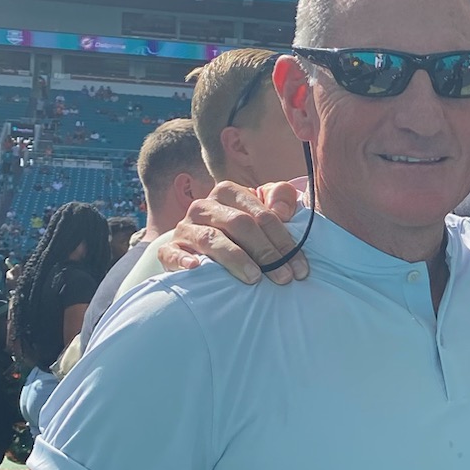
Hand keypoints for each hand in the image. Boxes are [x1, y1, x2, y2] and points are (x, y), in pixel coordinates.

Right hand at [159, 179, 307, 285]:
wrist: (200, 248)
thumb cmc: (241, 232)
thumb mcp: (263, 211)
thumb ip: (280, 199)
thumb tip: (283, 211)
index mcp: (228, 192)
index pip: (262, 214)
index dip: (284, 240)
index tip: (300, 268)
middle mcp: (204, 206)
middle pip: (240, 224)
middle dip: (266, 252)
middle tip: (284, 277)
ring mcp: (185, 228)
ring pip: (211, 239)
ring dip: (235, 259)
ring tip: (255, 278)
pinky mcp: (169, 249)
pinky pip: (173, 253)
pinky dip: (183, 260)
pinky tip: (196, 268)